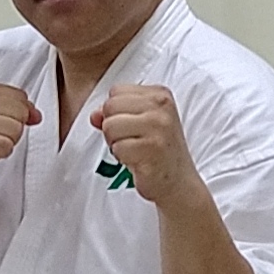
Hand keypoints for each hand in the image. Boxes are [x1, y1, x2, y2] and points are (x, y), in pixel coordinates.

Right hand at [0, 81, 40, 183]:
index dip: (20, 113)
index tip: (1, 123)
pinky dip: (2, 153)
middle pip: (21, 111)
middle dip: (13, 128)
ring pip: (17, 129)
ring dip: (7, 142)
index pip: (19, 95)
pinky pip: (8, 146)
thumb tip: (36, 115)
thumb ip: (17, 109)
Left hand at [90, 85, 195, 203]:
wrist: (178, 181)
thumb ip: (116, 114)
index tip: (132, 127)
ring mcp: (158, 127)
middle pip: (110, 107)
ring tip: (135, 151)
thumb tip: (94, 115)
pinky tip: (139, 161)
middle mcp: (161, 107)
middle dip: (113, 128)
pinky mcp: (151, 148)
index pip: (116, 91)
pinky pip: (117, 148)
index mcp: (160, 95)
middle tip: (132, 141)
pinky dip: (123, 158)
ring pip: (110, 126)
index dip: (115, 112)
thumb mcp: (140, 124)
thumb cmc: (158, 152)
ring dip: (116, 144)